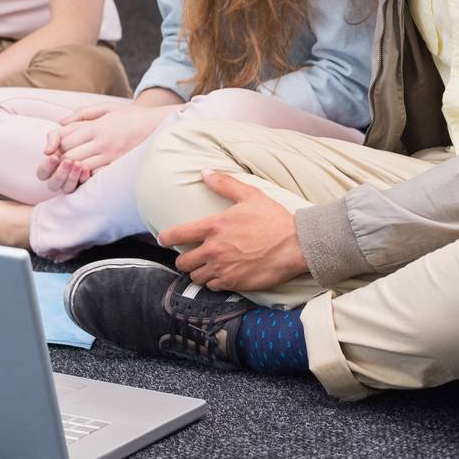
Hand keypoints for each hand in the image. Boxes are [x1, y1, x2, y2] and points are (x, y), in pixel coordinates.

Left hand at [37, 102, 174, 194]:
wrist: (160, 126)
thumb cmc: (131, 116)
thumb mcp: (107, 107)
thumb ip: (83, 113)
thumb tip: (61, 122)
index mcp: (97, 127)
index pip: (66, 140)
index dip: (56, 146)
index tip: (55, 148)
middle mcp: (102, 143)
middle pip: (69, 157)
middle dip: (60, 160)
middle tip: (58, 160)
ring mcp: (112, 157)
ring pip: (80, 169)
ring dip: (71, 170)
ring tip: (69, 167)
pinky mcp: (119, 167)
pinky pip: (97, 176)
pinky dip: (87, 176)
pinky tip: (85, 173)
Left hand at [157, 173, 308, 291]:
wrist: (296, 245)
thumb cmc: (273, 219)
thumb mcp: (249, 195)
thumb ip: (224, 183)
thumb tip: (205, 172)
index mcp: (213, 226)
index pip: (177, 235)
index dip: (166, 238)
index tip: (163, 240)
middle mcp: (213, 249)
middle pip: (183, 262)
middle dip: (184, 260)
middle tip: (191, 257)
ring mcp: (223, 268)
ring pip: (196, 277)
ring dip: (198, 272)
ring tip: (206, 267)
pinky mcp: (234, 283)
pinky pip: (213, 287)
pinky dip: (214, 283)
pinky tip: (221, 276)